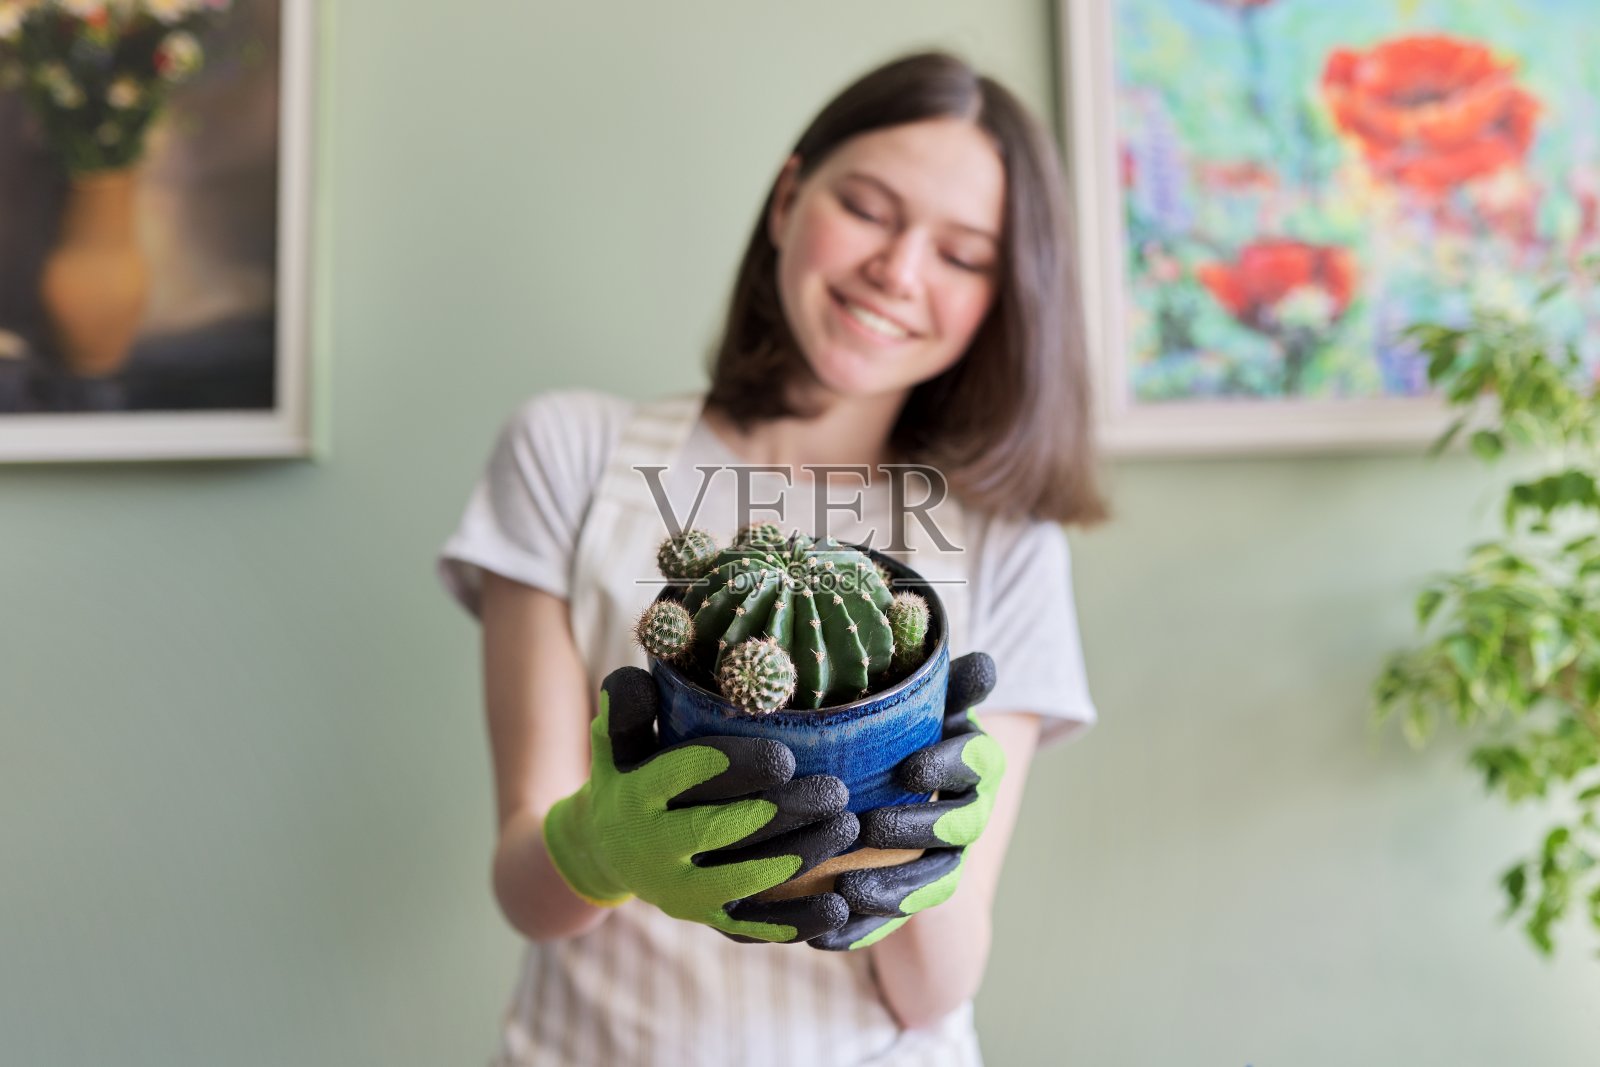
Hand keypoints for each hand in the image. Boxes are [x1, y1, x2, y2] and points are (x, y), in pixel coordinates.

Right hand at [543, 666, 856, 942]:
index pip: (683, 775)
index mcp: (634, 794)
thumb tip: (645, 675)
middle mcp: (652, 848)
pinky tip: (840, 905)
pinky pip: (753, 927)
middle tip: (835, 792)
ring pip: (744, 880)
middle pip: (720, 830)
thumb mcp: (617, 736)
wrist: (603, 850)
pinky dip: (797, 921)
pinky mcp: (704, 918)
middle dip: (782, 811)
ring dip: (799, 857)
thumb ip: (627, 704)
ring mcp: (678, 890)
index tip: (788, 755)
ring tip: (847, 829)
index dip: (736, 766)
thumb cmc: (629, 774)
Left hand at [808, 651, 1004, 950]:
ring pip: (931, 883)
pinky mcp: (909, 898)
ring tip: (849, 888)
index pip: (975, 763)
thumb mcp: (921, 701)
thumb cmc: (901, 726)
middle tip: (873, 828)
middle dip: (919, 831)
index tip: (909, 768)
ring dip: (894, 891)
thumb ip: (947, 683)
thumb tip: (985, 663)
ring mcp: (942, 861)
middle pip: (957, 829)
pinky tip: (822, 938)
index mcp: (974, 762)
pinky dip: (860, 933)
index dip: (948, 766)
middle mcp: (967, 814)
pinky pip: (890, 924)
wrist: (894, 782)